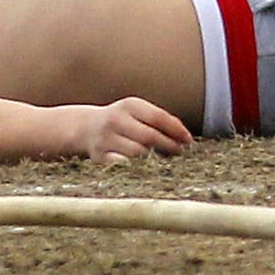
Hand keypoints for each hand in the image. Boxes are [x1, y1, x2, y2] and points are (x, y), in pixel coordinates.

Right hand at [75, 98, 192, 163]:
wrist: (85, 128)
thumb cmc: (121, 120)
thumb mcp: (136, 111)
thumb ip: (158, 120)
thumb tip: (184, 137)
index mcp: (129, 105)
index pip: (158, 117)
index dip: (176, 130)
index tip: (189, 140)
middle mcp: (115, 120)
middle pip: (149, 136)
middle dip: (169, 145)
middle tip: (180, 152)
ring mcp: (105, 139)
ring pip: (138, 153)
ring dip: (155, 158)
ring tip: (165, 159)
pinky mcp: (99, 158)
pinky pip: (123, 165)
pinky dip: (137, 167)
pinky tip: (146, 168)